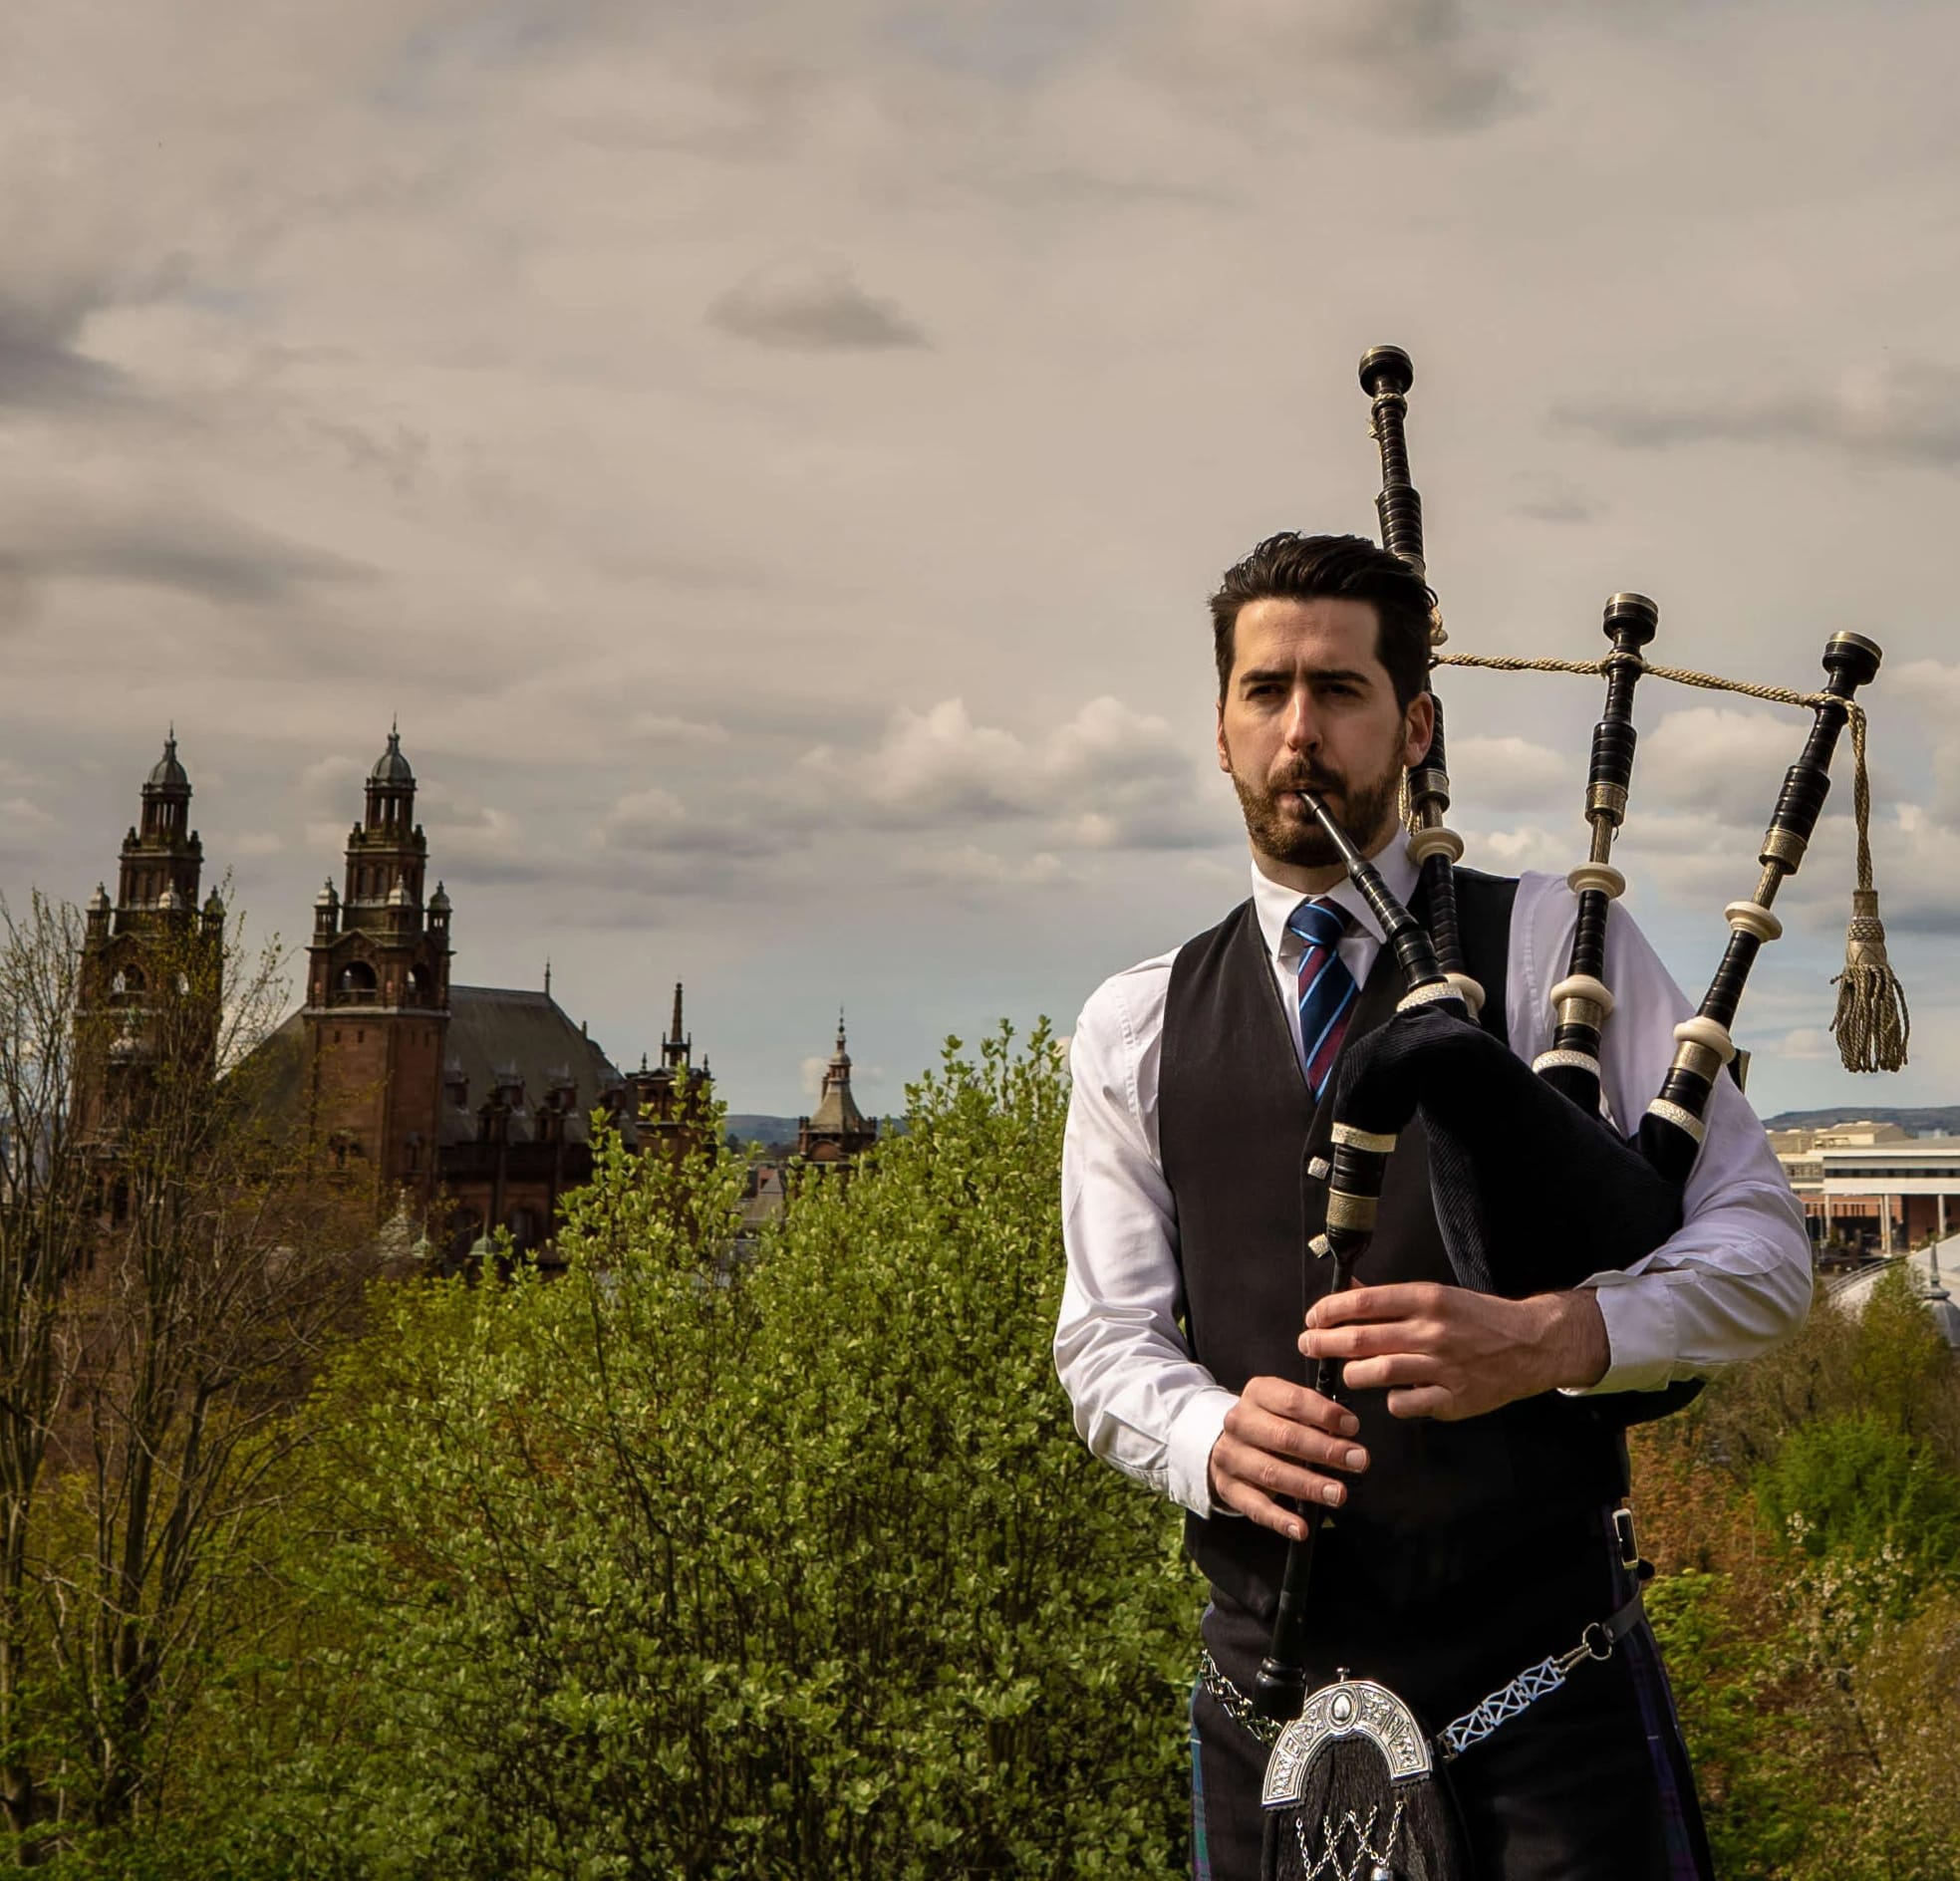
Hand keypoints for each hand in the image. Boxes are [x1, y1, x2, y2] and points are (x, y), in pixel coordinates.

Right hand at [1206, 1376, 1369, 1541]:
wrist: (1226, 1442)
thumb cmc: (1270, 1424)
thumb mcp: (1286, 1408)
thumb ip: (1313, 1416)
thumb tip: (1346, 1431)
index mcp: (1257, 1394)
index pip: (1292, 1401)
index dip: (1324, 1414)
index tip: (1352, 1427)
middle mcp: (1240, 1423)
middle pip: (1285, 1437)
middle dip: (1326, 1451)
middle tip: (1357, 1461)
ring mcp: (1231, 1456)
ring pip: (1272, 1473)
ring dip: (1309, 1486)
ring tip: (1338, 1494)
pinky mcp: (1228, 1487)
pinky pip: (1255, 1507)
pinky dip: (1279, 1520)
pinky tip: (1301, 1528)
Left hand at [1301, 1283, 1608, 1421]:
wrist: (1529, 1345)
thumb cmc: (1476, 1318)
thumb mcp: (1435, 1296)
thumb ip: (1390, 1298)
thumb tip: (1347, 1291)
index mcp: (1427, 1299)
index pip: (1364, 1302)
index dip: (1329, 1310)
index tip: (1313, 1318)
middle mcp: (1433, 1331)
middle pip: (1362, 1339)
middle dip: (1324, 1343)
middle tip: (1308, 1344)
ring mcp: (1443, 1367)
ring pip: (1377, 1372)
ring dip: (1352, 1373)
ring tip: (1347, 1372)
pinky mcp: (1453, 1399)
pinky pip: (1404, 1404)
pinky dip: (1391, 1399)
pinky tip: (1392, 1393)